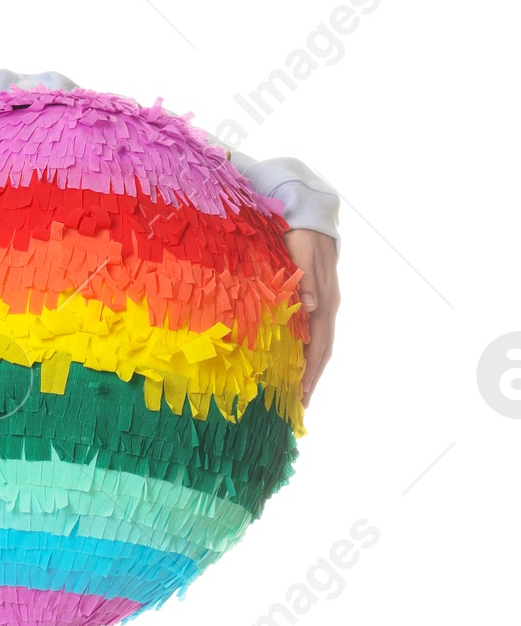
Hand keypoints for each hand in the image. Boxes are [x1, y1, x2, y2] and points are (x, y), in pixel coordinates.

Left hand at [285, 228, 339, 407]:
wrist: (312, 219)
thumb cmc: (302, 237)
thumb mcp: (301, 255)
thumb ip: (304, 282)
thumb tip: (311, 308)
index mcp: (325, 302)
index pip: (319, 345)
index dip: (311, 371)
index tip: (301, 394)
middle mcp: (328, 308)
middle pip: (322, 352)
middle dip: (312, 380)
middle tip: (300, 406)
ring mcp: (325, 306)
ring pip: (320, 345)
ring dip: (311, 371)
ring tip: (300, 393)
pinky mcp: (318, 302)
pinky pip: (315, 335)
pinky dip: (308, 354)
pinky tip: (298, 364)